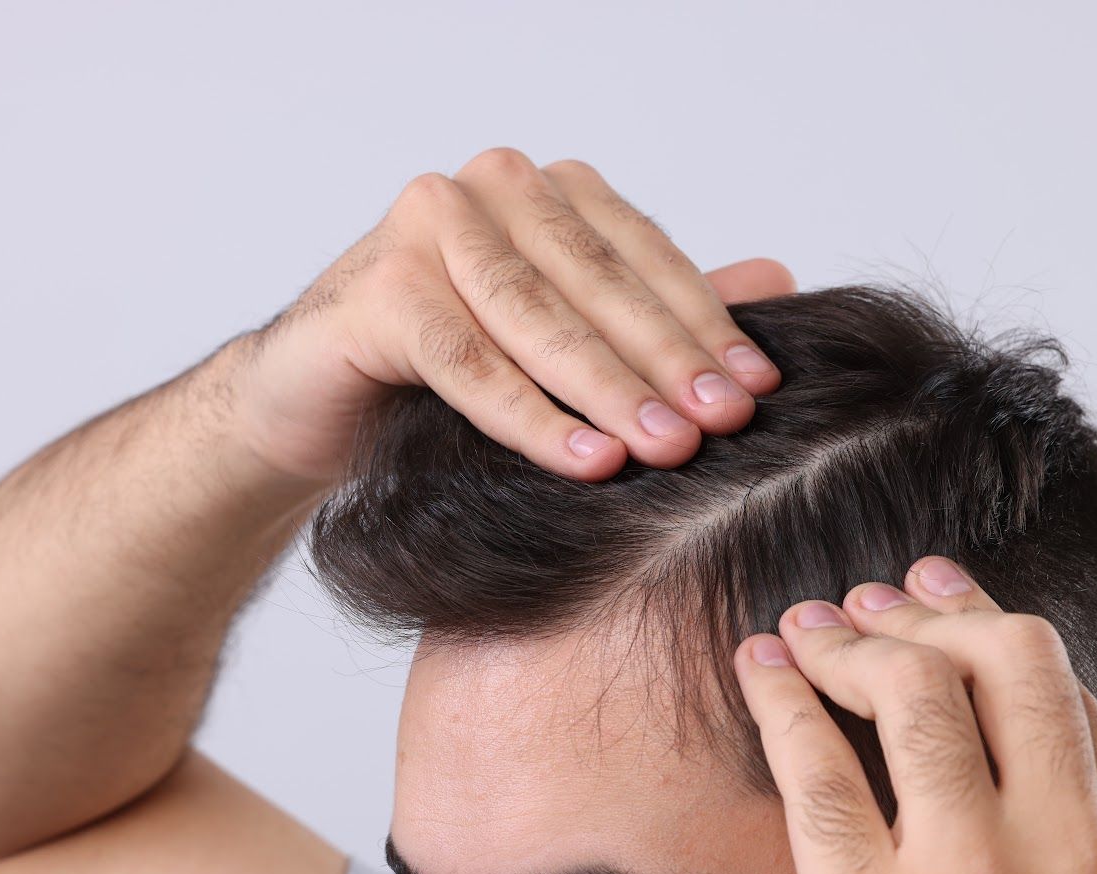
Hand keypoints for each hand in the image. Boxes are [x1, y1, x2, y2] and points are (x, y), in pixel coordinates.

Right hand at [225, 147, 794, 482]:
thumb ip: (656, 311)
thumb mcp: (563, 346)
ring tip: (666, 448)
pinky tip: (587, 459)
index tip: (757, 391)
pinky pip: (466, 360)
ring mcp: (424, 229)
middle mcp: (484, 191)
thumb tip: (777, 282)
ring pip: (536, 317)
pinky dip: (529, 415)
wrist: (319, 406)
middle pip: (594, 282)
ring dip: (608, 388)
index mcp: (541, 192)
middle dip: (664, 360)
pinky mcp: (377, 289)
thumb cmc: (445, 374)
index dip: (704, 323)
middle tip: (721, 425)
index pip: (640, 253)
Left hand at [733, 557, 1096, 873]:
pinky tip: (759, 662)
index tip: (953, 607)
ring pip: (912, 690)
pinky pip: (815, 764)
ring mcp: (967, 873)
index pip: (1075, 702)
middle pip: (1004, 663)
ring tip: (813, 624)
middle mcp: (1073, 848)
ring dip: (851, 636)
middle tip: (881, 598)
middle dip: (933, 612)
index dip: (1002, 636)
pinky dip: (780, 693)